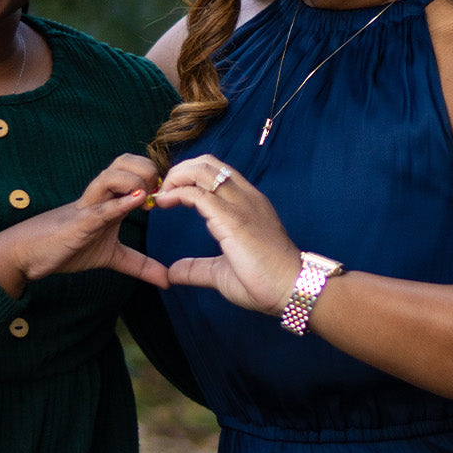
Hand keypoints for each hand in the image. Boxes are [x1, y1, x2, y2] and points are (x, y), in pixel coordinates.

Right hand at [0, 154, 169, 296]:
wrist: (26, 255)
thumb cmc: (66, 248)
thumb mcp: (111, 257)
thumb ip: (140, 265)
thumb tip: (168, 280)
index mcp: (108, 200)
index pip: (132, 168)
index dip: (153, 174)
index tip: (166, 194)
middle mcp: (98, 197)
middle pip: (123, 161)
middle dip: (146, 168)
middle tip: (156, 192)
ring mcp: (87, 208)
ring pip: (109, 176)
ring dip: (133, 181)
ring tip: (146, 197)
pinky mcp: (77, 225)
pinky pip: (99, 209)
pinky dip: (118, 204)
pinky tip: (135, 201)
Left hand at [153, 155, 301, 314]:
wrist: (290, 289)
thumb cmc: (265, 282)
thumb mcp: (222, 272)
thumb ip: (197, 268)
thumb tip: (173, 272)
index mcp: (248, 204)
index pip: (217, 172)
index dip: (190, 177)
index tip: (171, 195)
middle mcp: (245, 197)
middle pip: (207, 163)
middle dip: (180, 171)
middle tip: (164, 192)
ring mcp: (240, 205)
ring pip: (203, 170)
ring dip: (176, 177)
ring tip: (163, 195)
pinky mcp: (232, 219)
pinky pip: (199, 193)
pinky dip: (177, 192)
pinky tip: (164, 202)